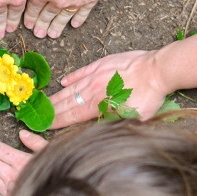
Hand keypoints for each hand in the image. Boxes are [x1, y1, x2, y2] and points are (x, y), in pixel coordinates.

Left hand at [24, 0, 111, 38]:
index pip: (33, 7)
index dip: (30, 16)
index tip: (28, 24)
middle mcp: (58, 0)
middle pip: (47, 16)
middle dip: (41, 25)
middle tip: (38, 34)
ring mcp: (75, 1)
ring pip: (64, 18)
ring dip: (57, 27)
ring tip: (53, 35)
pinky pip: (83, 13)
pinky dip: (78, 19)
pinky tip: (74, 24)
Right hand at [49, 49, 167, 128]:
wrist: (157, 70)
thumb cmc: (149, 96)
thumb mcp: (132, 118)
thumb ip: (113, 123)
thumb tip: (99, 131)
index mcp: (98, 104)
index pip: (72, 115)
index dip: (57, 121)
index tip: (45, 125)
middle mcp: (93, 89)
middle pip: (68, 102)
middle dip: (52, 109)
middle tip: (38, 115)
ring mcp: (97, 74)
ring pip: (73, 87)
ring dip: (59, 96)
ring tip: (46, 101)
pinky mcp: (103, 63)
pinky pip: (82, 71)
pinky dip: (72, 77)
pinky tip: (64, 81)